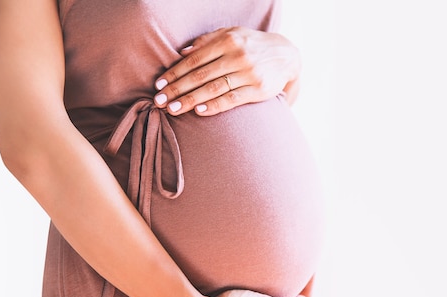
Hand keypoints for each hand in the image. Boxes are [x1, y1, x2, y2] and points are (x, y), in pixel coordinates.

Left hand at [153, 26, 300, 115]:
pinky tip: (199, 111)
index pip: (195, 59)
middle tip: (160, 100)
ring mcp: (249, 73)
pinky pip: (232, 99)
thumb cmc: (253, 45)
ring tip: (173, 110)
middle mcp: (238, 56)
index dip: (176, 72)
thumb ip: (208, 41)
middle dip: (178, 89)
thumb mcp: (233, 34)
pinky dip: (215, 105)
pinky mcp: (258, 90)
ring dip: (191, 100)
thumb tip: (183, 52)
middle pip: (201, 75)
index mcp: (228, 40)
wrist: (287, 55)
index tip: (159, 84)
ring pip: (214, 88)